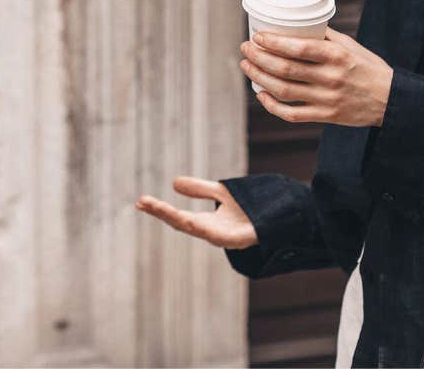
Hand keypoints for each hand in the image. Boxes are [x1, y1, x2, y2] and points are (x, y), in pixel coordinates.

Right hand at [136, 176, 256, 248]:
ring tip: (157, 207)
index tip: (140, 201)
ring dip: (176, 218)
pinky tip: (190, 222)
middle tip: (142, 202)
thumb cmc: (252, 208)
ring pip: (196, 228)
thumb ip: (200, 189)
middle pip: (182, 223)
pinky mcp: (240, 239)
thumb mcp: (222, 192)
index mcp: (206, 223)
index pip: (177, 217)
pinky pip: (220, 235)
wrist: (283, 217)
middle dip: (162, 212)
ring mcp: (225, 237)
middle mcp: (212, 232)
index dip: (159, 209)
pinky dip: (204, 228)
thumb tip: (174, 183)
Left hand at [241, 28, 393, 127]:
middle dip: (258, 57)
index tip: (257, 36)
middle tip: (245, 49)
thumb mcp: (350, 46)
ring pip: (283, 90)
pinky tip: (261, 94)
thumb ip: (324, 37)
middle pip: (284, 68)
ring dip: (259, 77)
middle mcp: (330, 78)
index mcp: (337, 56)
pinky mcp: (325, 116)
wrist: (391, 100)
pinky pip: (292, 114)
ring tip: (247, 66)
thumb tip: (297, 25)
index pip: (298, 48)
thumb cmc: (368, 68)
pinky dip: (272, 106)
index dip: (273, 43)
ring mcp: (326, 99)